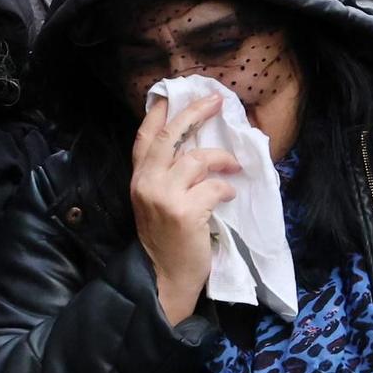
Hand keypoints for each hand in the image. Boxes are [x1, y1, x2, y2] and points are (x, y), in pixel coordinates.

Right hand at [130, 93, 240, 326]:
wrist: (164, 277)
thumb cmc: (166, 241)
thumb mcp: (155, 204)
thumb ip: (166, 177)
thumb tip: (194, 149)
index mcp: (139, 179)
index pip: (144, 137)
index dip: (159, 113)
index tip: (173, 94)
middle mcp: (147, 183)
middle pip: (170, 137)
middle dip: (195, 114)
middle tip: (216, 101)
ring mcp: (164, 196)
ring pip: (197, 158)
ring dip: (222, 158)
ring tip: (233, 167)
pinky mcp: (184, 212)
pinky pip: (214, 186)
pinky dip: (226, 188)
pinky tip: (228, 195)